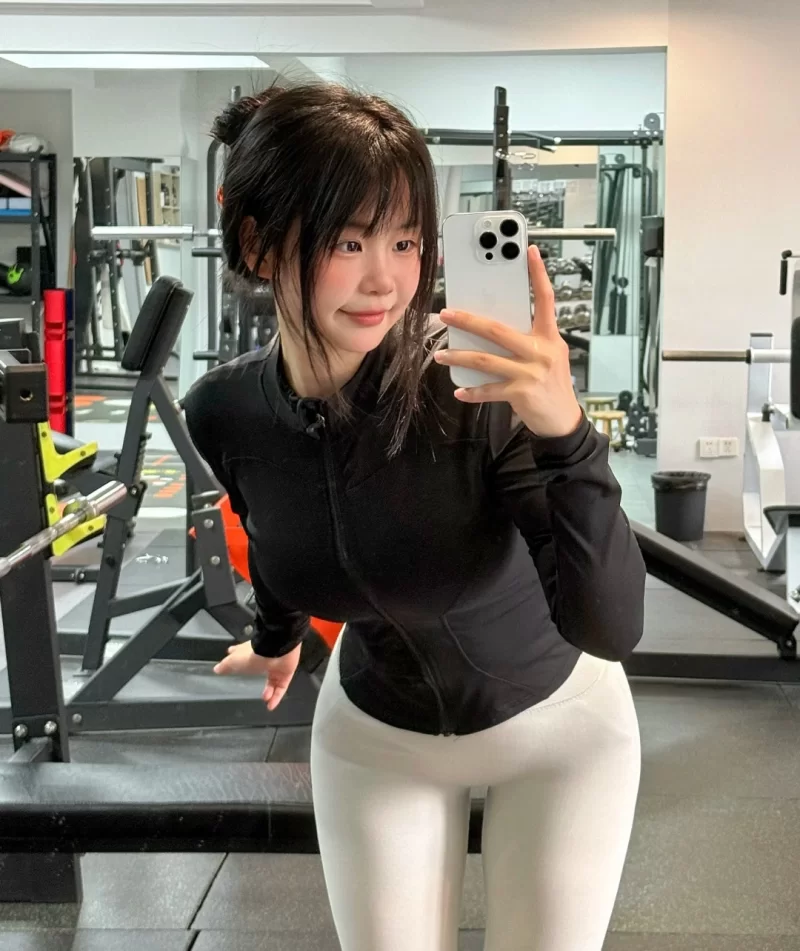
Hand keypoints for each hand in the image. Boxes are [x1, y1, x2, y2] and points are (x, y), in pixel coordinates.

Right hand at [214, 640, 301, 710]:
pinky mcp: (286, 672)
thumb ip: (226, 665)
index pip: (243, 655)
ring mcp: (276, 665)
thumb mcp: (234, 660)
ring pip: (272, 681)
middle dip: (256, 678)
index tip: (235, 662)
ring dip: (268, 691)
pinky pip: (281, 687)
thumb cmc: (254, 653)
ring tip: (264, 698)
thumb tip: (216, 669)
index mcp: (251, 652)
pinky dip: (276, 696)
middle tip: (253, 686)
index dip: (239, 659)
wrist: (276, 648)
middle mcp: (264, 658)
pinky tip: (271, 704)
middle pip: (259, 669)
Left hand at [434, 246, 582, 438]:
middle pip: (497, 329)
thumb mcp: (547, 355)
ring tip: (441, 355)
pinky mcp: (521, 393)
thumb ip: (526, 340)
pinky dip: (472, 391)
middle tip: (446, 313)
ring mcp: (530, 373)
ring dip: (459, 357)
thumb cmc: (551, 384)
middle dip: (468, 320)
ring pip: (486, 360)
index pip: (545, 299)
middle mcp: (541, 351)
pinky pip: (488, 390)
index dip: (538, 274)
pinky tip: (459, 391)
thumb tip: (490, 328)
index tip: (529, 251)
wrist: (562, 420)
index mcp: (549, 337)